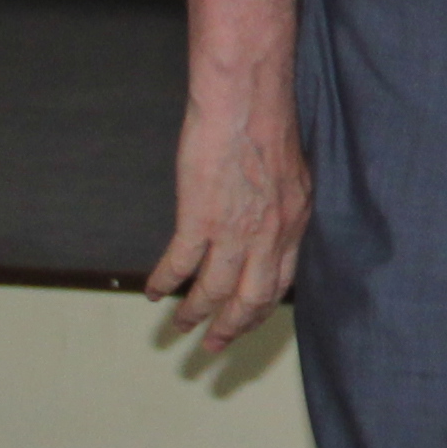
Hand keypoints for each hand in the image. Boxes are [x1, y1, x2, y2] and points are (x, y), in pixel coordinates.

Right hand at [147, 82, 310, 352]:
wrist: (247, 100)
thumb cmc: (266, 123)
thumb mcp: (290, 173)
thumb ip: (282, 204)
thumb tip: (271, 218)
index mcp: (293, 224)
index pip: (279, 284)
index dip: (259, 311)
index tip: (245, 324)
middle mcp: (269, 237)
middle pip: (250, 300)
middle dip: (230, 329)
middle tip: (213, 347)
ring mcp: (235, 231)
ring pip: (213, 291)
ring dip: (194, 314)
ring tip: (179, 328)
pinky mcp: (200, 219)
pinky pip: (181, 265)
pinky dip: (165, 282)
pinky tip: (154, 292)